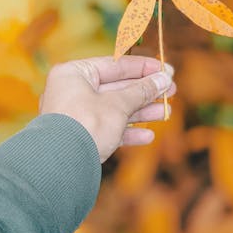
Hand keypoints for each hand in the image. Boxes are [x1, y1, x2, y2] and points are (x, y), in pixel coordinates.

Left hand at [39, 56, 175, 161]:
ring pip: (114, 109)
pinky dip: (127, 131)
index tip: (166, 69)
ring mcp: (75, 115)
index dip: (143, 67)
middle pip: (116, 87)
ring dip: (141, 112)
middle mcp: (71, 91)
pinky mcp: (79, 137)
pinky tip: (148, 136)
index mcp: (74, 73)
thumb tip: (163, 79)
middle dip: (145, 92)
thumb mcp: (118, 104)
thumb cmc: (85, 126)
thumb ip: (141, 91)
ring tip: (166, 113)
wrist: (61, 168)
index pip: (114, 65)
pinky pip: (107, 129)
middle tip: (170, 91)